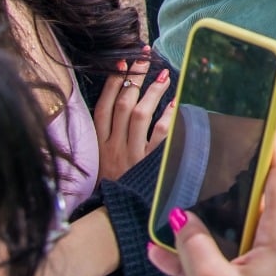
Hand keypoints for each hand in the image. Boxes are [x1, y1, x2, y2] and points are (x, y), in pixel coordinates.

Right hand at [94, 48, 173, 182]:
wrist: (117, 217)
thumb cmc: (113, 183)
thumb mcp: (101, 160)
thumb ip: (109, 134)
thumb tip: (122, 98)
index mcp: (99, 145)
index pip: (102, 107)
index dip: (112, 83)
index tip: (122, 62)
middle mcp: (113, 148)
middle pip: (123, 105)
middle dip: (134, 78)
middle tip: (145, 58)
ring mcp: (131, 156)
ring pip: (139, 115)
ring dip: (152, 92)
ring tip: (163, 75)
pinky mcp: (148, 166)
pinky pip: (159, 137)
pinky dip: (167, 118)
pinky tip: (176, 104)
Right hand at [146, 100, 275, 275]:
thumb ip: (193, 243)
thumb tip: (181, 214)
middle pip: (259, 191)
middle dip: (234, 167)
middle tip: (224, 133)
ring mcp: (270, 260)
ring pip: (235, 222)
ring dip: (203, 217)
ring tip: (172, 206)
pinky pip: (226, 250)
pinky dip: (199, 249)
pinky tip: (163, 252)